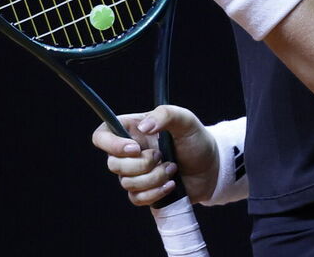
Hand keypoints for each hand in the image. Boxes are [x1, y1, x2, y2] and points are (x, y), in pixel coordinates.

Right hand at [92, 105, 218, 205]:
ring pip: (126, 183)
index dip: (111, 144)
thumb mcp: (185, 120)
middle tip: (162, 156)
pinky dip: (155, 193)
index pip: (102, 135)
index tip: (134, 148)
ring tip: (172, 168)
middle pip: (113, 164)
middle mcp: (129, 152)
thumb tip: (144, 127)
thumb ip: (165, 115)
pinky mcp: (144, 192)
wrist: (211, 167)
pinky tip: (171, 184)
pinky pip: (137, 199)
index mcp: (132, 130)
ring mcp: (135, 173)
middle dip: (141, 164)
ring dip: (153, 178)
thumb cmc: (196, 139)